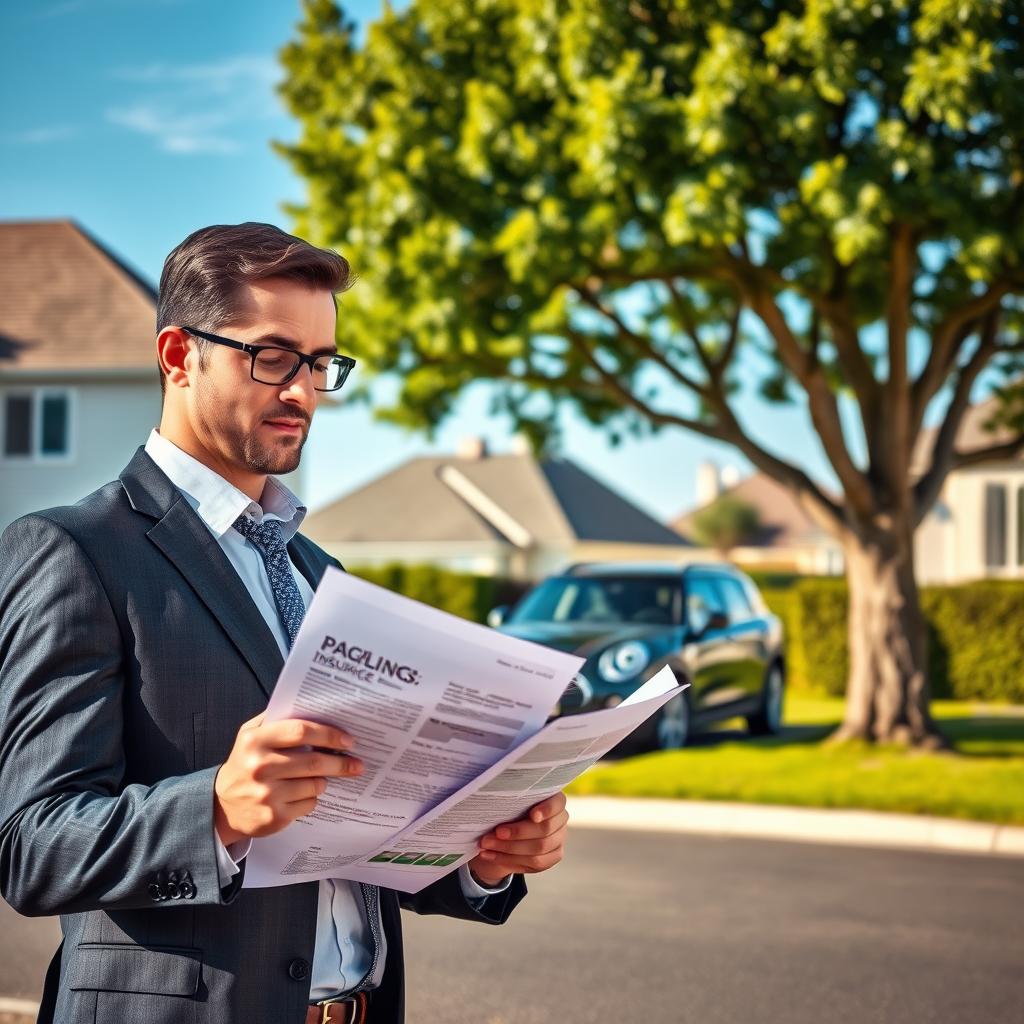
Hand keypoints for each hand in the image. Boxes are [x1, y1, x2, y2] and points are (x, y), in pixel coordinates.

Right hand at [213, 713, 361, 844]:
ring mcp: (266, 794)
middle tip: (357, 763)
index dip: (328, 735)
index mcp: (255, 741)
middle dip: (341, 762)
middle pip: (314, 762)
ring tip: (322, 777)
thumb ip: (277, 718)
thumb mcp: (251, 734)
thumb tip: (315, 706)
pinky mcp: (273, 817)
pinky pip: (309, 804)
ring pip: (315, 785)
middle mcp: (259, 767)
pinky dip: (312, 798)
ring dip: (325, 780)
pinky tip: (302, 794)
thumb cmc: (246, 762)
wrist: (222, 805)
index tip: (347, 740)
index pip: (300, 731)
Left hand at [468, 792, 568, 887]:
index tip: (532, 815)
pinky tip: (489, 854)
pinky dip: (507, 859)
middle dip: (518, 832)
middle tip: (496, 832)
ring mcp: (559, 840)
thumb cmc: (510, 808)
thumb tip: (494, 802)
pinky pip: (534, 863)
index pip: (557, 803)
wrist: (509, 830)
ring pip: (538, 849)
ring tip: (486, 844)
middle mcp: (561, 819)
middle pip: (544, 829)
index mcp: (555, 800)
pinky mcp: (552, 857)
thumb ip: (510, 801)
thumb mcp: (511, 801)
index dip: (546, 810)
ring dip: (508, 848)